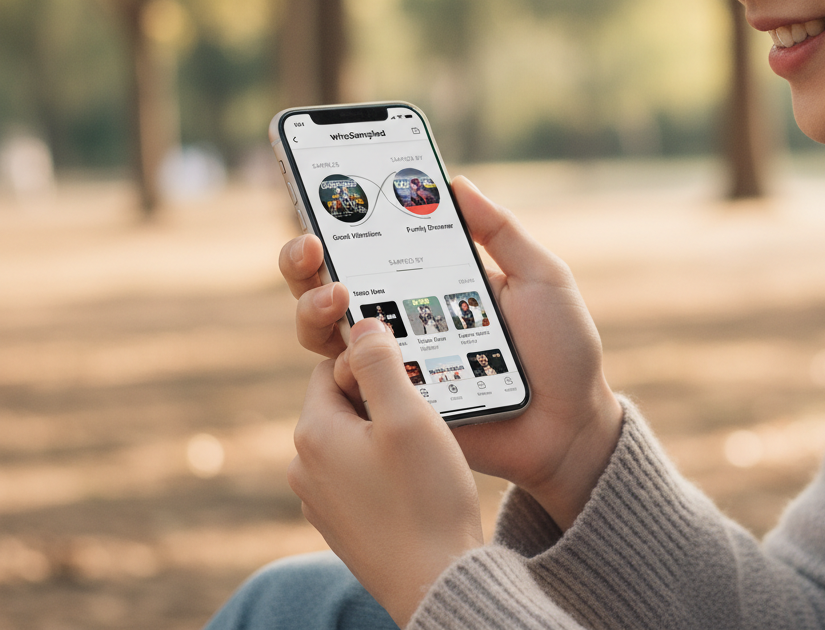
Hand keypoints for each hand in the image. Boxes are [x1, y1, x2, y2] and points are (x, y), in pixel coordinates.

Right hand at [280, 178, 622, 530]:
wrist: (572, 426)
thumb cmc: (562, 348)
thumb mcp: (540, 276)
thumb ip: (501, 230)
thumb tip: (453, 181)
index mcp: (430, 281)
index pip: (371, 245)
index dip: (338, 220)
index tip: (327, 197)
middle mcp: (401, 318)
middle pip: (328, 284)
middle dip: (301, 259)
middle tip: (312, 244)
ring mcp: (393, 363)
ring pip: (323, 332)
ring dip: (313, 306)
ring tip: (338, 294)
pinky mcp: (394, 406)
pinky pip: (350, 386)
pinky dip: (342, 364)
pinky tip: (357, 347)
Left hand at [289, 320, 483, 627]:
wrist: (436, 584)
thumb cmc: (425, 498)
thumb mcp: (407, 415)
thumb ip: (379, 362)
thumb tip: (362, 325)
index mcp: (312, 433)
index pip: (331, 366)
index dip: (372, 366)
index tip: (407, 389)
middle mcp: (303, 466)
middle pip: (340, 400)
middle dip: (379, 399)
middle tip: (418, 420)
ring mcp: (319, 498)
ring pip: (351, 436)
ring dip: (383, 433)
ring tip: (420, 455)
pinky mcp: (340, 522)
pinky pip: (357, 471)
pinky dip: (383, 467)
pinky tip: (413, 485)